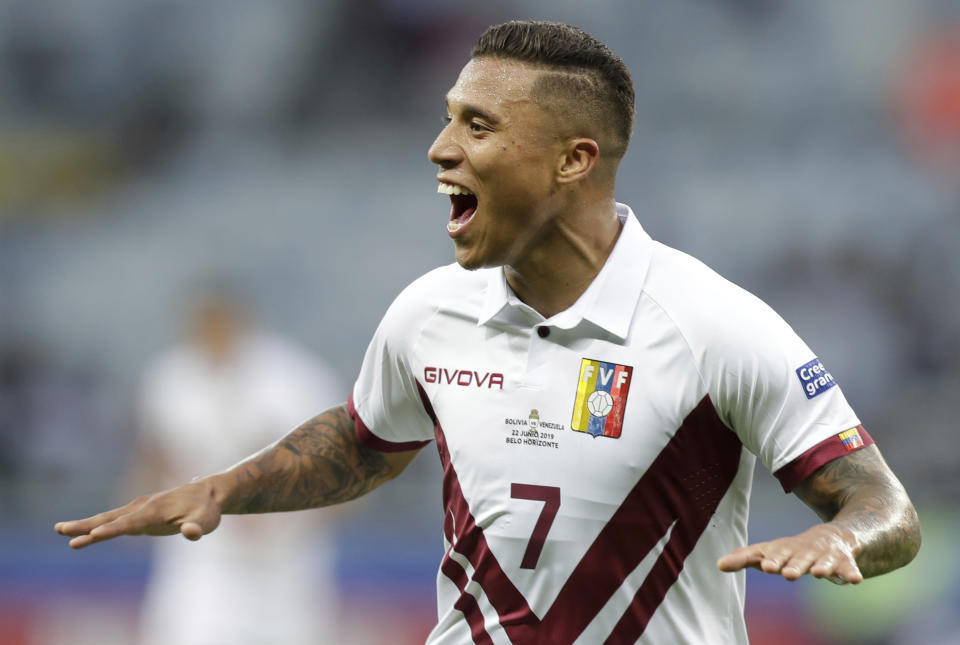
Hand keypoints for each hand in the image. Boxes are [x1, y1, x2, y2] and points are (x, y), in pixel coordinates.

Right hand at [54, 479, 221, 548]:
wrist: (209, 494)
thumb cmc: (207, 510)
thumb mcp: (207, 521)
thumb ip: (198, 528)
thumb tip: (190, 532)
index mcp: (156, 510)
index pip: (131, 522)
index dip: (114, 529)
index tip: (95, 534)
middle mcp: (143, 507)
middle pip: (111, 518)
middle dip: (87, 525)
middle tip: (61, 530)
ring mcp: (139, 509)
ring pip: (109, 518)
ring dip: (86, 525)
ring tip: (60, 530)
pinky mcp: (139, 515)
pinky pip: (114, 521)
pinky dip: (97, 526)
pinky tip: (84, 534)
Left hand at [717, 524, 862, 584]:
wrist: (832, 537)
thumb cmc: (792, 550)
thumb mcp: (770, 551)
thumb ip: (746, 558)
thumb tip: (718, 565)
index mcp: (784, 550)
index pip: (774, 554)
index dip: (770, 559)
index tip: (764, 566)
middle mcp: (803, 551)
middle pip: (797, 559)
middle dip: (793, 565)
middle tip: (786, 573)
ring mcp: (824, 555)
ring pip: (822, 562)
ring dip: (820, 567)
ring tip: (817, 573)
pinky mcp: (844, 561)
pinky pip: (849, 568)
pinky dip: (851, 573)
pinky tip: (854, 580)